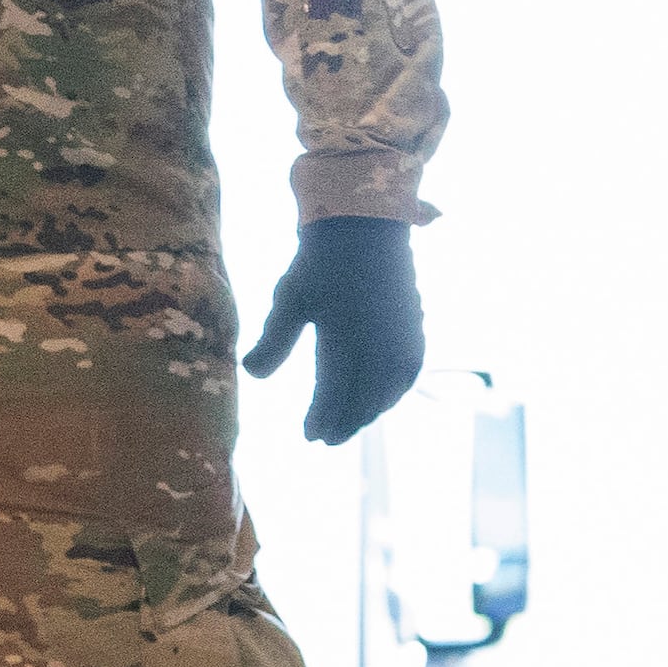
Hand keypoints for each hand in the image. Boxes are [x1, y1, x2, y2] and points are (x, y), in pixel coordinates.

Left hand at [242, 216, 423, 443]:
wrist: (364, 226)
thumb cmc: (320, 263)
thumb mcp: (289, 300)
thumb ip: (274, 340)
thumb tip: (252, 374)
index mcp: (346, 339)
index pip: (334, 392)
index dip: (323, 418)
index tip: (310, 437)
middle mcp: (379, 342)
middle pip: (364, 396)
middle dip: (346, 421)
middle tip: (328, 440)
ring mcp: (402, 335)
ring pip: (389, 386)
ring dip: (372, 409)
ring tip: (352, 423)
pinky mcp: (414, 324)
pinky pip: (409, 368)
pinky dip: (395, 389)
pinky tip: (385, 396)